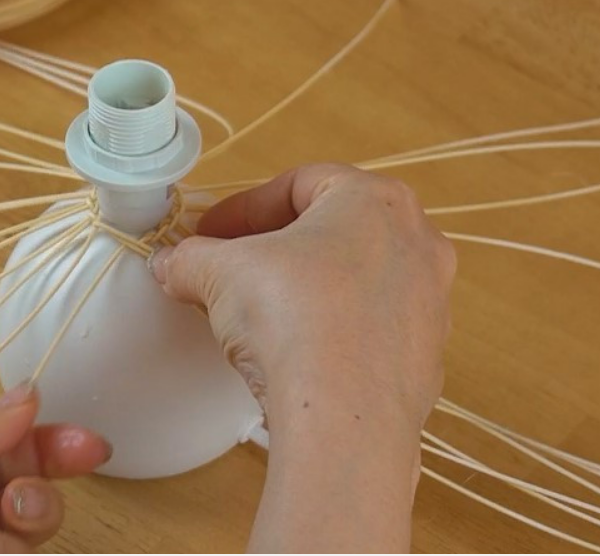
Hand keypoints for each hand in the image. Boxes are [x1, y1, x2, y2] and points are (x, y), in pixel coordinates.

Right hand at [150, 164, 454, 550]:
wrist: (344, 416)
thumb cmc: (291, 316)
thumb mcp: (220, 273)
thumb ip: (190, 259)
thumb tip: (169, 264)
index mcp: (374, 200)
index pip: (298, 183)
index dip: (243, 208)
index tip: (207, 234)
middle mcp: (417, 241)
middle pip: (332, 229)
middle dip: (276, 246)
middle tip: (232, 269)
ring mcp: (431, 300)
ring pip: (356, 279)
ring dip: (308, 288)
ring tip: (262, 315)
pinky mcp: (427, 355)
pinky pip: (370, 328)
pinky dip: (334, 330)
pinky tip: (297, 355)